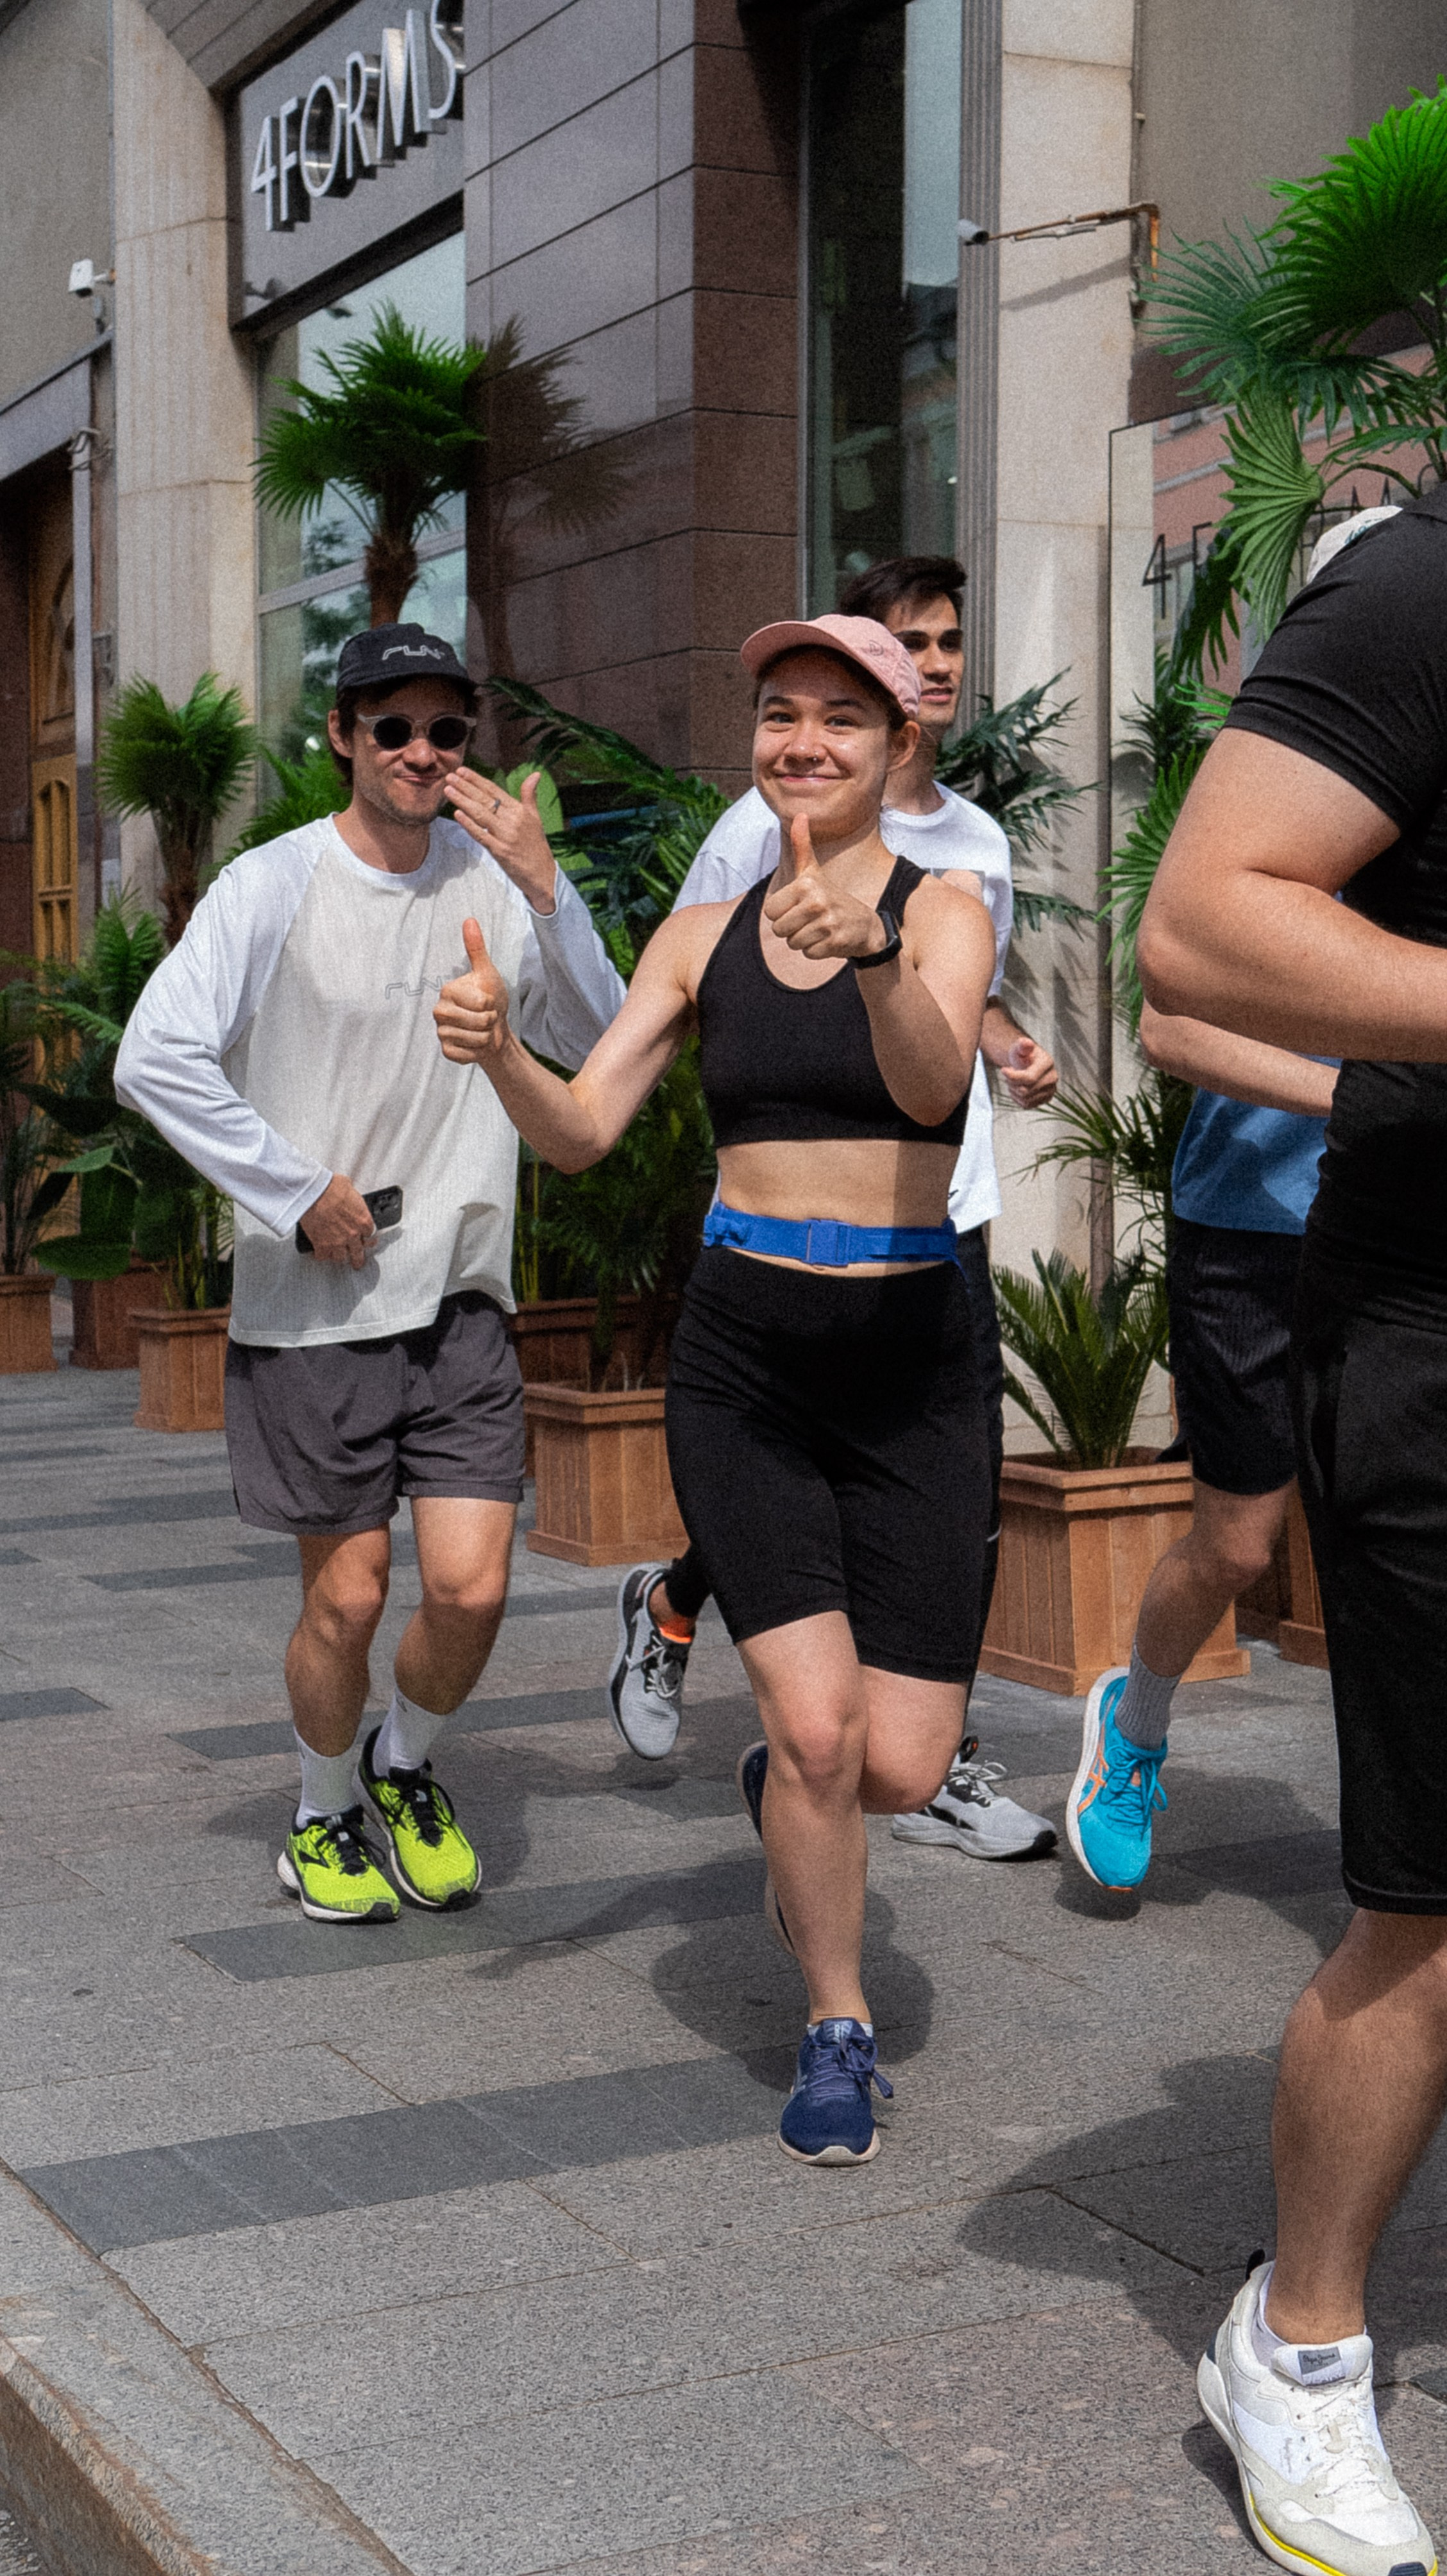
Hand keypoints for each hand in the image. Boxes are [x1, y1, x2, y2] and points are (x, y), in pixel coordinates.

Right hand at [299, 1174, 375, 1267]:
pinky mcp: (321, 1245)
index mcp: (363, 1221)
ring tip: (336, 1256)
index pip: (370, 1234)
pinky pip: (323, 1256)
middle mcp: (353, 1234)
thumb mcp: (350, 1188)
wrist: (313, 1192)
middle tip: (357, 1262)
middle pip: (358, 1253)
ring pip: (341, 1258)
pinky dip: (321, 1255)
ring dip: (338, 1256)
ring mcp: (337, 1242)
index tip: (364, 1238)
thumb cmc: (330, 1187)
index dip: (366, 1236)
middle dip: (358, 1258)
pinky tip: (320, 1253)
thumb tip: (350, 1198)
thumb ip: (353, 1199)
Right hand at [435, 917, 511, 1061]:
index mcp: (448, 990)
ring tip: (481, 1031)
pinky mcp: (446, 1051)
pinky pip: (466, 1054)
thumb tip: (469, 920)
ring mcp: (441, 1032)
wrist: (494, 1031)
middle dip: (489, 1022)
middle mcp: (439, 1010)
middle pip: (477, 1021)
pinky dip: (477, 1052)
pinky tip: (474, 1045)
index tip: (487, 1003)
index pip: (481, 1002)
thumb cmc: (491, 1000)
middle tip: (486, 1018)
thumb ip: (476, 949)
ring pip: (474, 1039)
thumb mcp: (487, 973)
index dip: (491, 1005)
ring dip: (486, 1037)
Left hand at [445, 768, 556, 910]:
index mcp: (520, 810)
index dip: (477, 780)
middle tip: (449, 776)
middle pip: (485, 800)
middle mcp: (513, 820)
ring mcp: (506, 836)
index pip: (494, 790)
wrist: (542, 874)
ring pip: (480, 814)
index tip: (462, 771)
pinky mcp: (500, 851)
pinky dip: (469, 824)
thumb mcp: (535, 817)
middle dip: (465, 786)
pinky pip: (481, 835)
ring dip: (462, 801)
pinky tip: (457, 814)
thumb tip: (535, 774)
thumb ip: (530, 795)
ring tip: (448, 790)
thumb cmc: (536, 845)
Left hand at [761, 815, 893, 960]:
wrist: (865, 925)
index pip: (769, 911)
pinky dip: (816, 950)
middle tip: (810, 920)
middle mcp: (816, 901)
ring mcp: (827, 922)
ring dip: (803, 940)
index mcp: (806, 884)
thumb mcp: (814, 871)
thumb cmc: (830, 897)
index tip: (799, 906)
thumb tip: (800, 814)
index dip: (781, 913)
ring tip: (819, 928)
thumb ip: (802, 846)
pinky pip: (808, 953)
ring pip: (792, 943)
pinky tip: (828, 939)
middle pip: (779, 929)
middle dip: (791, 929)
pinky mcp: (835, 942)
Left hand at [1000, 1036, 1058, 1108]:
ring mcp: (1051, 1090)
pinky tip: (1017, 1088)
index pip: (1029, 1078)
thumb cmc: (1023, 1055)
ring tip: (1014, 1081)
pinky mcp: (1046, 1099)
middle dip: (1012, 1084)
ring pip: (1025, 1099)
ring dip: (1014, 1091)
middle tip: (1009, 1075)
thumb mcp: (1019, 1047)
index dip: (1013, 1077)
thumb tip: (1026, 1043)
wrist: (1027, 1063)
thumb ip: (1022, 1045)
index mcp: (1047, 1063)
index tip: (1003, 1070)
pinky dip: (1018, 1098)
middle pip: (1025, 1090)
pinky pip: (1027, 1105)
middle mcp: (1053, 1078)